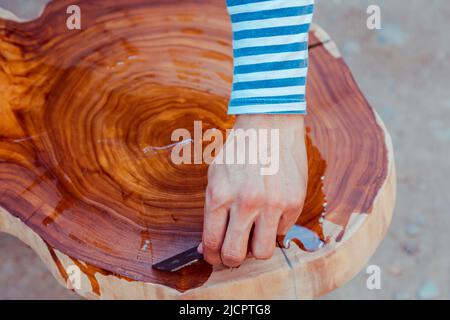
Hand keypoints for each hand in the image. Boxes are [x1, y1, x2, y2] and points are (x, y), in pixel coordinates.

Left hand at [198, 114, 307, 266]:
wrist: (270, 123)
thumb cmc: (239, 150)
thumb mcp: (216, 176)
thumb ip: (211, 212)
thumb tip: (208, 247)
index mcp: (220, 195)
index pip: (212, 243)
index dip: (212, 256)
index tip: (215, 256)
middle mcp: (246, 203)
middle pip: (236, 256)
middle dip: (231, 260)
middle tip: (234, 252)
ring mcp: (273, 204)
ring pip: (263, 252)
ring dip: (256, 248)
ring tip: (254, 234)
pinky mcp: (294, 202)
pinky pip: (282, 231)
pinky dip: (275, 226)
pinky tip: (271, 208)